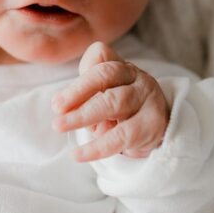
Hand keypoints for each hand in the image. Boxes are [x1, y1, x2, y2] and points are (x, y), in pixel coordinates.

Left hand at [50, 41, 169, 161]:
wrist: (157, 131)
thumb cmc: (123, 111)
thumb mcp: (104, 97)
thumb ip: (86, 94)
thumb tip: (64, 107)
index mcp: (122, 67)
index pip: (100, 58)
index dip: (78, 78)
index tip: (57, 103)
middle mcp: (137, 77)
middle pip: (106, 76)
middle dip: (77, 92)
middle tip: (56, 108)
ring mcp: (148, 98)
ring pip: (113, 102)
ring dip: (83, 115)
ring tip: (60, 125)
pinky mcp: (152, 123)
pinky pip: (121, 136)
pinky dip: (97, 147)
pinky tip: (78, 154)